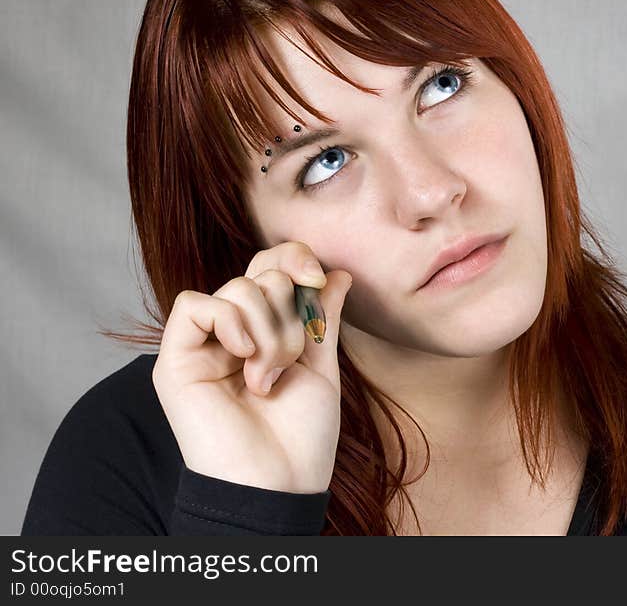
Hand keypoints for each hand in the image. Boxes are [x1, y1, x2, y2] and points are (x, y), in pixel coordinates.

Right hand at [152, 241, 351, 493]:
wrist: (279, 482)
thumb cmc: (302, 434)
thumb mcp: (321, 366)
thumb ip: (322, 318)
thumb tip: (337, 272)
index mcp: (263, 330)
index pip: (271, 268)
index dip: (294, 259)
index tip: (316, 278)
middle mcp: (230, 333)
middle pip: (259, 274)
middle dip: (289, 316)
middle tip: (289, 363)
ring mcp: (201, 345)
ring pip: (236, 288)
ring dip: (269, 333)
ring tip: (268, 378)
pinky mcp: (175, 360)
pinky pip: (193, 305)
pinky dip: (228, 323)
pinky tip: (243, 358)